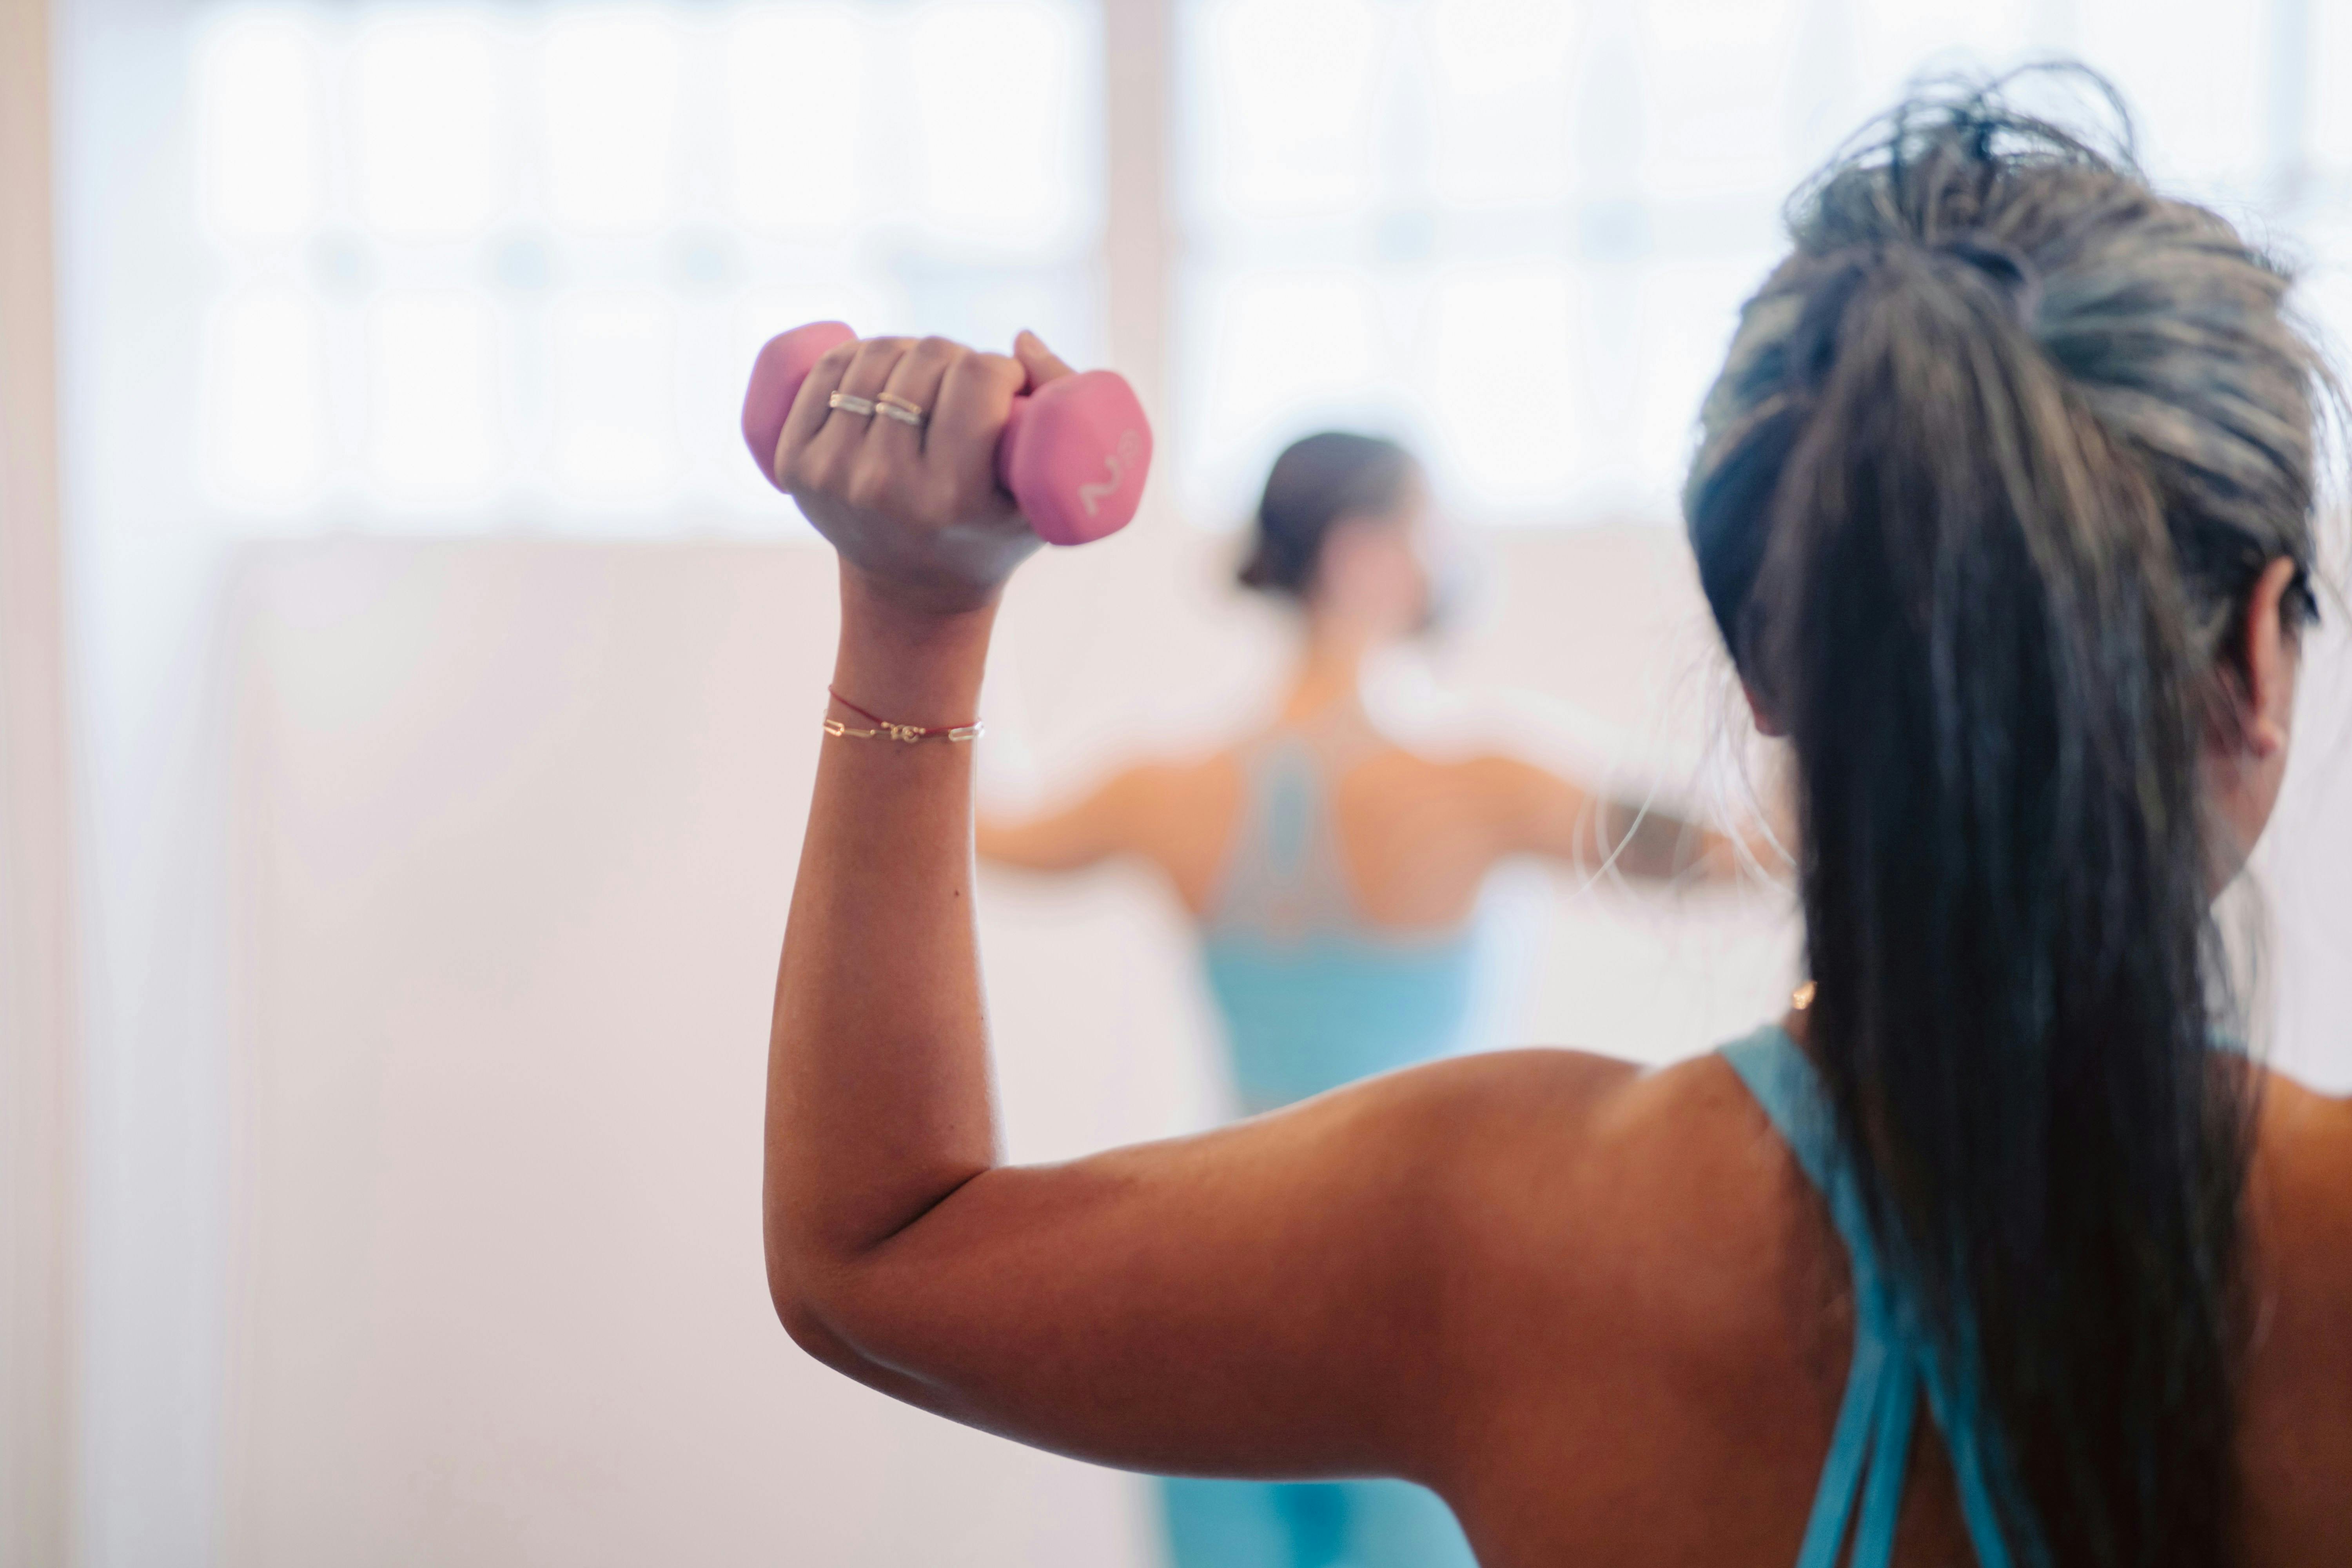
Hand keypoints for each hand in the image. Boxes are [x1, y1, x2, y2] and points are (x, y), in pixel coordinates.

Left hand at [775, 331, 1074, 616]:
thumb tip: (1020, 340)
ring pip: (877, 353)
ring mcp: (832, 473)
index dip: (1003, 370)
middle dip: (959, 359)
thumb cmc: (991, 535)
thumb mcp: (1045, 496)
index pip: (978, 377)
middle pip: (929, 357)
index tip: (1009, 391)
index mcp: (950, 497)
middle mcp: (884, 486)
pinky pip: (827, 369)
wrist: (912, 592)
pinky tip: (882, 372)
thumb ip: (1065, 409)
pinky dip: (858, 354)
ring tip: (929, 381)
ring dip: (910, 351)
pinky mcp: (795, 464)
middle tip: (968, 390)